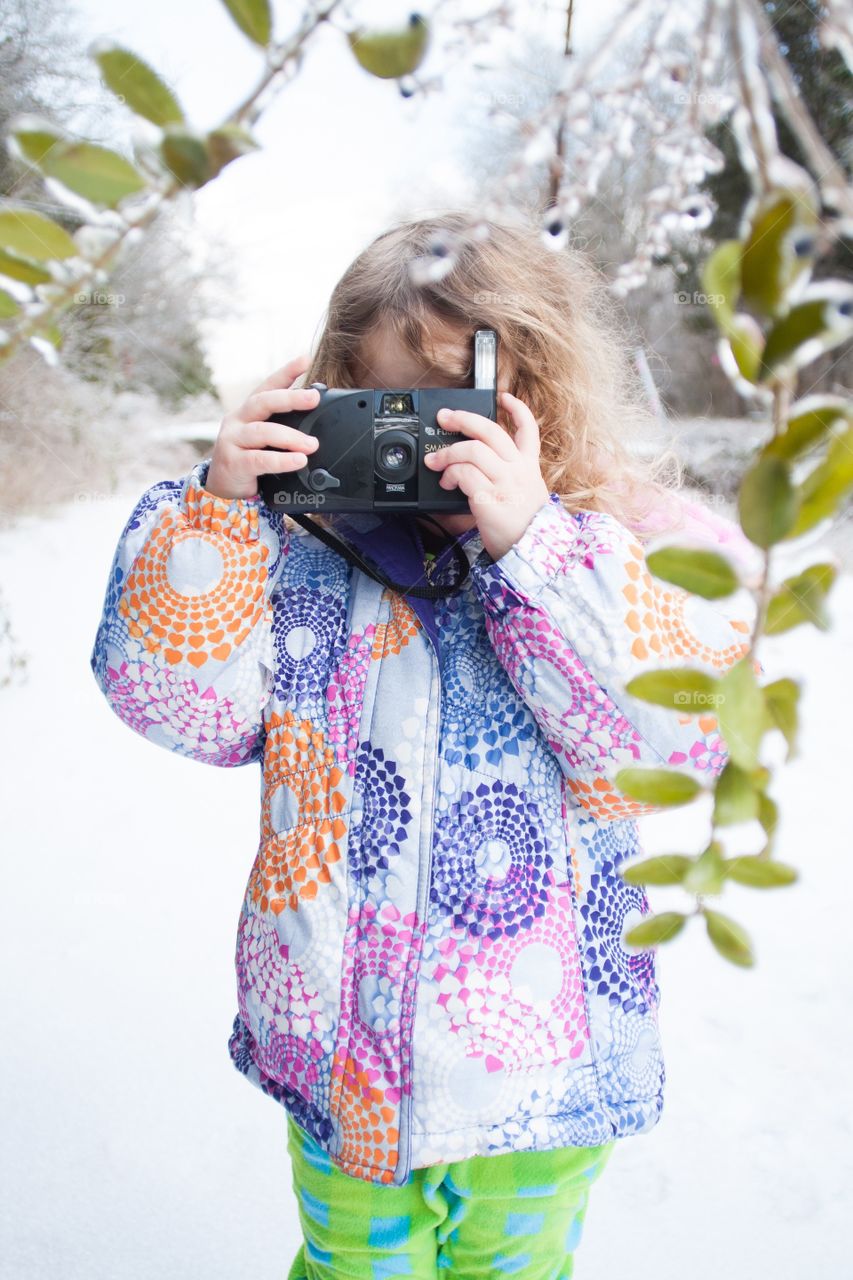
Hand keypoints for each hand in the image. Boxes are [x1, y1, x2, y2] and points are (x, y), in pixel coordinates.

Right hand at [205, 354, 320, 500]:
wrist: (223, 487)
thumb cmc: (248, 460)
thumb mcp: (264, 440)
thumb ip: (283, 429)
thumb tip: (316, 427)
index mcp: (248, 411)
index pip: (268, 386)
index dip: (286, 372)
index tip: (305, 359)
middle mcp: (238, 420)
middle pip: (263, 402)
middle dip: (290, 398)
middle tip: (314, 398)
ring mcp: (232, 440)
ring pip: (263, 431)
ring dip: (291, 437)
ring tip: (312, 444)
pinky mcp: (233, 462)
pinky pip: (260, 459)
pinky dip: (282, 460)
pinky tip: (299, 460)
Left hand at [425, 390, 550, 561]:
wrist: (533, 557)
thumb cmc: (524, 530)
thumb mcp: (524, 498)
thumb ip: (504, 479)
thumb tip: (470, 468)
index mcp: (529, 469)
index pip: (529, 430)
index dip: (517, 409)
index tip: (503, 397)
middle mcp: (519, 471)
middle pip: (490, 431)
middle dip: (463, 418)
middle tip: (444, 418)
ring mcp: (505, 484)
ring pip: (473, 450)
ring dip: (448, 452)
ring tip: (435, 462)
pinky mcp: (490, 499)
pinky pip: (465, 475)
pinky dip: (450, 474)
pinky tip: (446, 483)